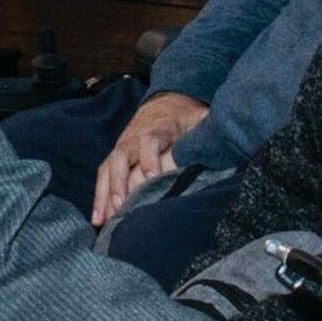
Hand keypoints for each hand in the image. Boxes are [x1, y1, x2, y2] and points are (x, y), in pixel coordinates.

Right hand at [93, 92, 208, 225]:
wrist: (168, 100)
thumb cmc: (187, 116)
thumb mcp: (201, 118)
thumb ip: (208, 132)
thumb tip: (222, 146)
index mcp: (159, 128)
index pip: (150, 141)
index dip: (149, 157)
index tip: (152, 177)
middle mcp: (135, 137)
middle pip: (121, 156)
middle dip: (119, 182)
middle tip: (122, 206)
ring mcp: (123, 146)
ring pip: (108, 168)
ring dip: (105, 194)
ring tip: (104, 219)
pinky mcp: (116, 156)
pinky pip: (104, 175)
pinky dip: (99, 197)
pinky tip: (99, 219)